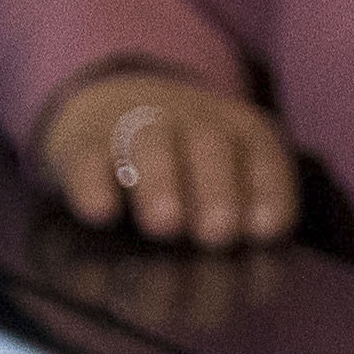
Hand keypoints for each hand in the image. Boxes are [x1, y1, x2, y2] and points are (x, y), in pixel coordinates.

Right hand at [36, 74, 296, 249]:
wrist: (109, 100)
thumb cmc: (182, 156)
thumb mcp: (220, 167)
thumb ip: (237, 206)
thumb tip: (244, 253)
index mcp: (236, 128)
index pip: (262, 151)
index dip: (269, 188)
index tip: (267, 229)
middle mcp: (190, 119)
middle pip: (210, 145)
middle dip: (217, 189)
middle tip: (217, 234)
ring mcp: (136, 123)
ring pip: (150, 144)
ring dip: (161, 183)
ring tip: (166, 226)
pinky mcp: (84, 139)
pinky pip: (89, 156)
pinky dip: (92, 183)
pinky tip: (100, 213)